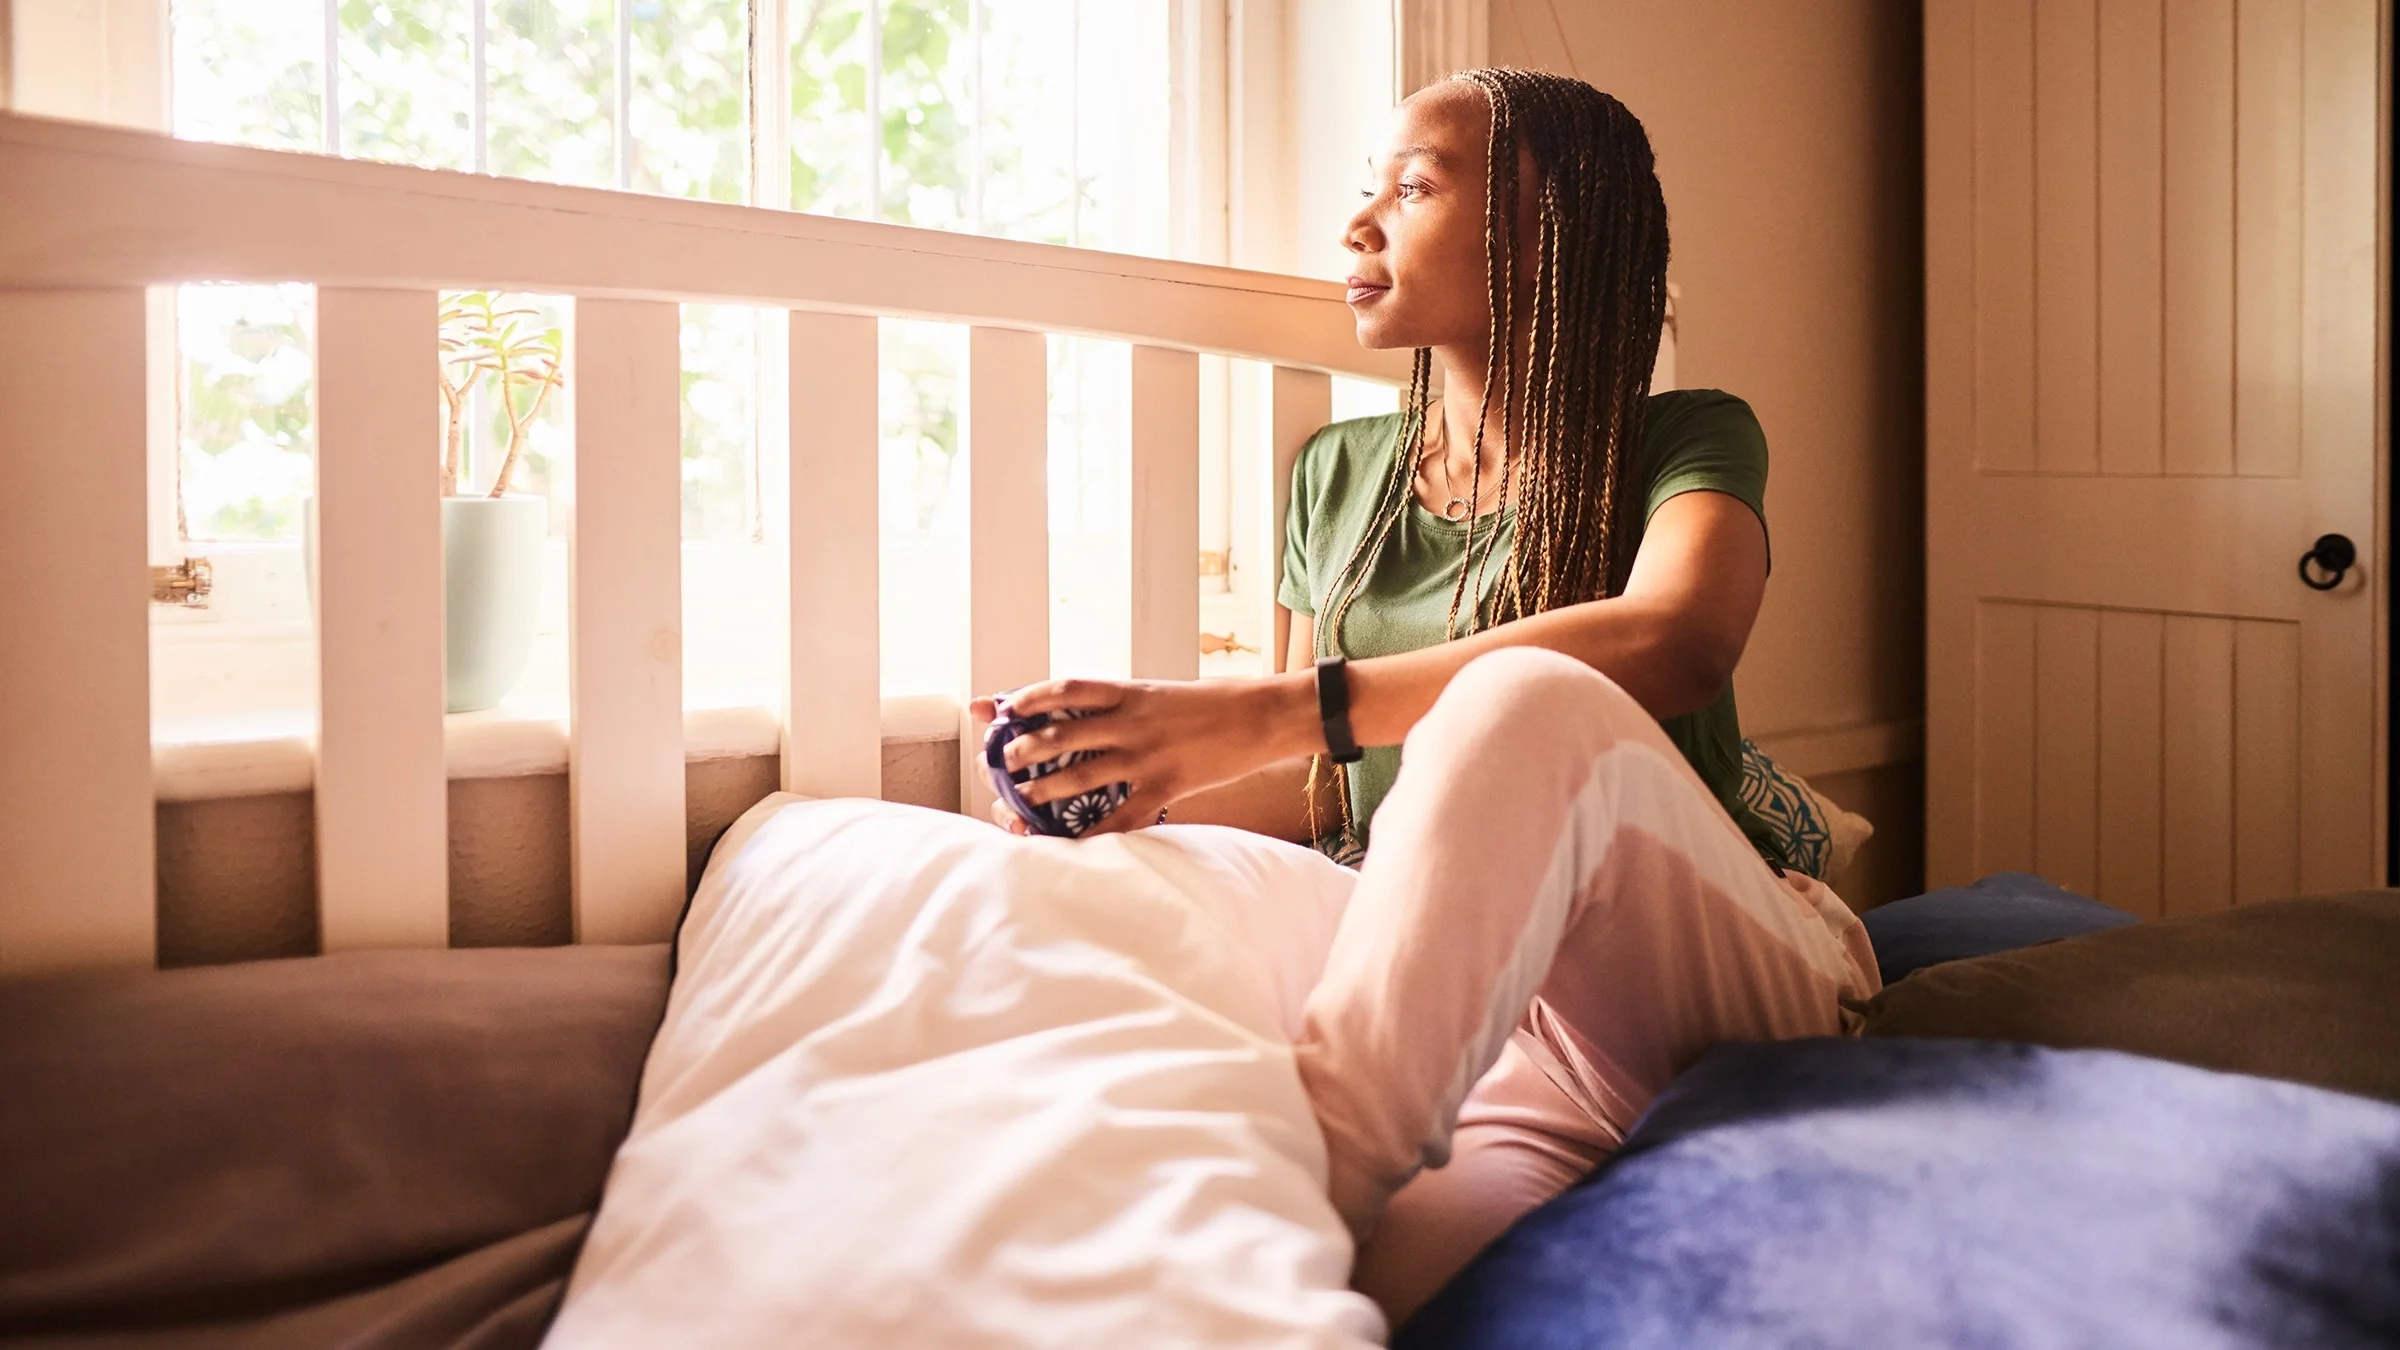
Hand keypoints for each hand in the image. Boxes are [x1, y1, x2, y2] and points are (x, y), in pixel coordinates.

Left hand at [969, 673, 1315, 835]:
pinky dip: (1090, 833)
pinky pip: (1119, 817)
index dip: (1027, 697)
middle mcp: (1131, 720)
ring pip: (1080, 774)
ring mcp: (1147, 755)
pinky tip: (1068, 843)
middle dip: (1023, 747)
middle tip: (1003, 759)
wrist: (1264, 716)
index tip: (1002, 706)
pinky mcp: (1166, 785)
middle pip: (1061, 732)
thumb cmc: (1215, 703)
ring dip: (1043, 787)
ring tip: (1020, 797)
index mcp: (1130, 689)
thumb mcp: (1162, 692)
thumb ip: (1125, 704)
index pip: (1065, 688)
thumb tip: (1086, 715)